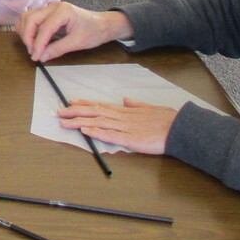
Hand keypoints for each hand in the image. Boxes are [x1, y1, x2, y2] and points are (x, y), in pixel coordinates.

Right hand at [17, 2, 131, 62]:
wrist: (102, 24)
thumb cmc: (93, 32)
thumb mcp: (78, 43)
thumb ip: (58, 49)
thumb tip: (41, 57)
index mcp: (63, 11)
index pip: (44, 28)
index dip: (38, 44)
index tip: (35, 57)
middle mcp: (53, 6)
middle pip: (31, 18)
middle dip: (28, 37)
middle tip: (32, 52)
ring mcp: (49, 8)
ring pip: (27, 17)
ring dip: (25, 32)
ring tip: (31, 47)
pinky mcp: (47, 12)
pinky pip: (31, 18)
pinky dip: (27, 28)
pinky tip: (31, 39)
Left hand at [57, 98, 177, 154]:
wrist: (180, 128)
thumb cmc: (168, 119)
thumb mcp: (151, 108)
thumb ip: (137, 105)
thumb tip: (126, 99)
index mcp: (127, 110)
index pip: (101, 105)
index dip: (84, 103)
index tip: (71, 101)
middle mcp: (123, 117)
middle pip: (94, 112)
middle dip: (75, 112)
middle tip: (59, 111)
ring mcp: (126, 127)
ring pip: (98, 122)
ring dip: (79, 122)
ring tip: (65, 122)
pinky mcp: (131, 139)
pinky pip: (110, 135)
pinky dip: (96, 132)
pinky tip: (85, 130)